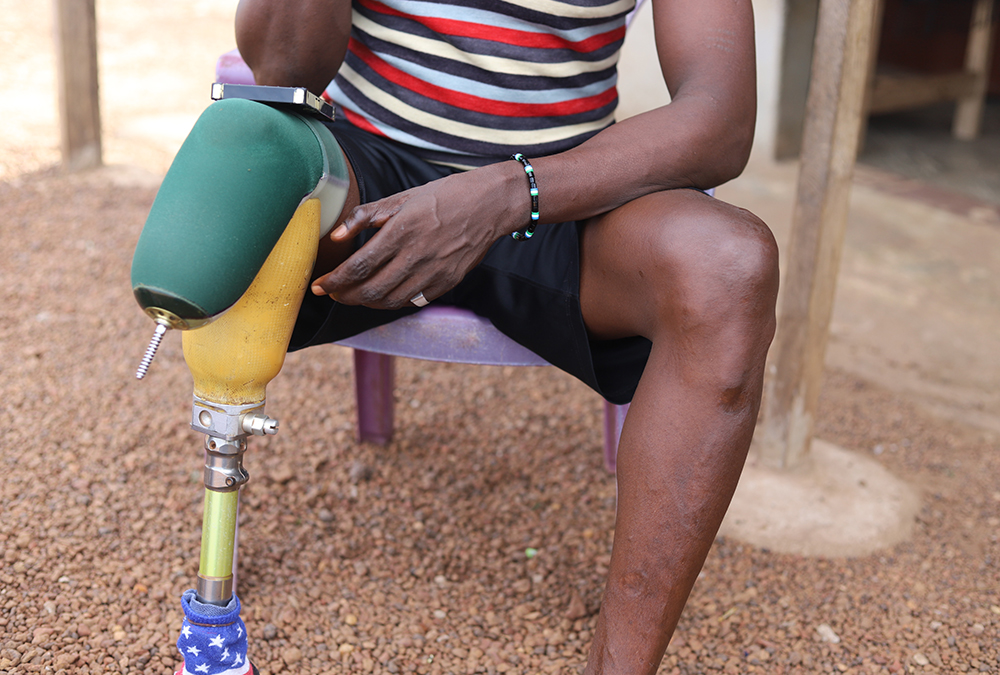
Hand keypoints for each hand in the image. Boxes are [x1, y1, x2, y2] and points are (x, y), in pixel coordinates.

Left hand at [311, 163, 524, 308]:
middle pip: (372, 289)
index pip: (359, 265)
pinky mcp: (447, 282)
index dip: (336, 280)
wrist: (491, 204)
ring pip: (391, 300)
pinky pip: (413, 301)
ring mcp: (434, 272)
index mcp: (402, 230)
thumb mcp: (403, 197)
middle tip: (333, 293)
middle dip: (346, 296)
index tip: (320, 285)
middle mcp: (417, 255)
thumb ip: (366, 216)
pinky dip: (392, 302)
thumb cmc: (445, 195)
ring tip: (354, 295)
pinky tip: (383, 295)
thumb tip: (336, 236)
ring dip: (366, 302)